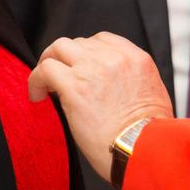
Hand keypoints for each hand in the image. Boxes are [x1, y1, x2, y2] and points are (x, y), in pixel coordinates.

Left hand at [28, 33, 173, 179]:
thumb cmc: (147, 135)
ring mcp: (92, 69)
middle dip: (67, 58)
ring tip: (45, 83)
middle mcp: (114, 58)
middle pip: (78, 42)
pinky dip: (36, 80)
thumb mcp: (153, 95)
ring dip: (49, 63)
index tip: (79, 68)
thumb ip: (132, 81)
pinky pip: (45, 70)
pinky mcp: (74, 86)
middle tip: (60, 77)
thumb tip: (111, 86)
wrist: (141, 149)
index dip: (85, 53)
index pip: (102, 40)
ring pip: (58, 48)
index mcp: (136, 59)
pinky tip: (37, 95)